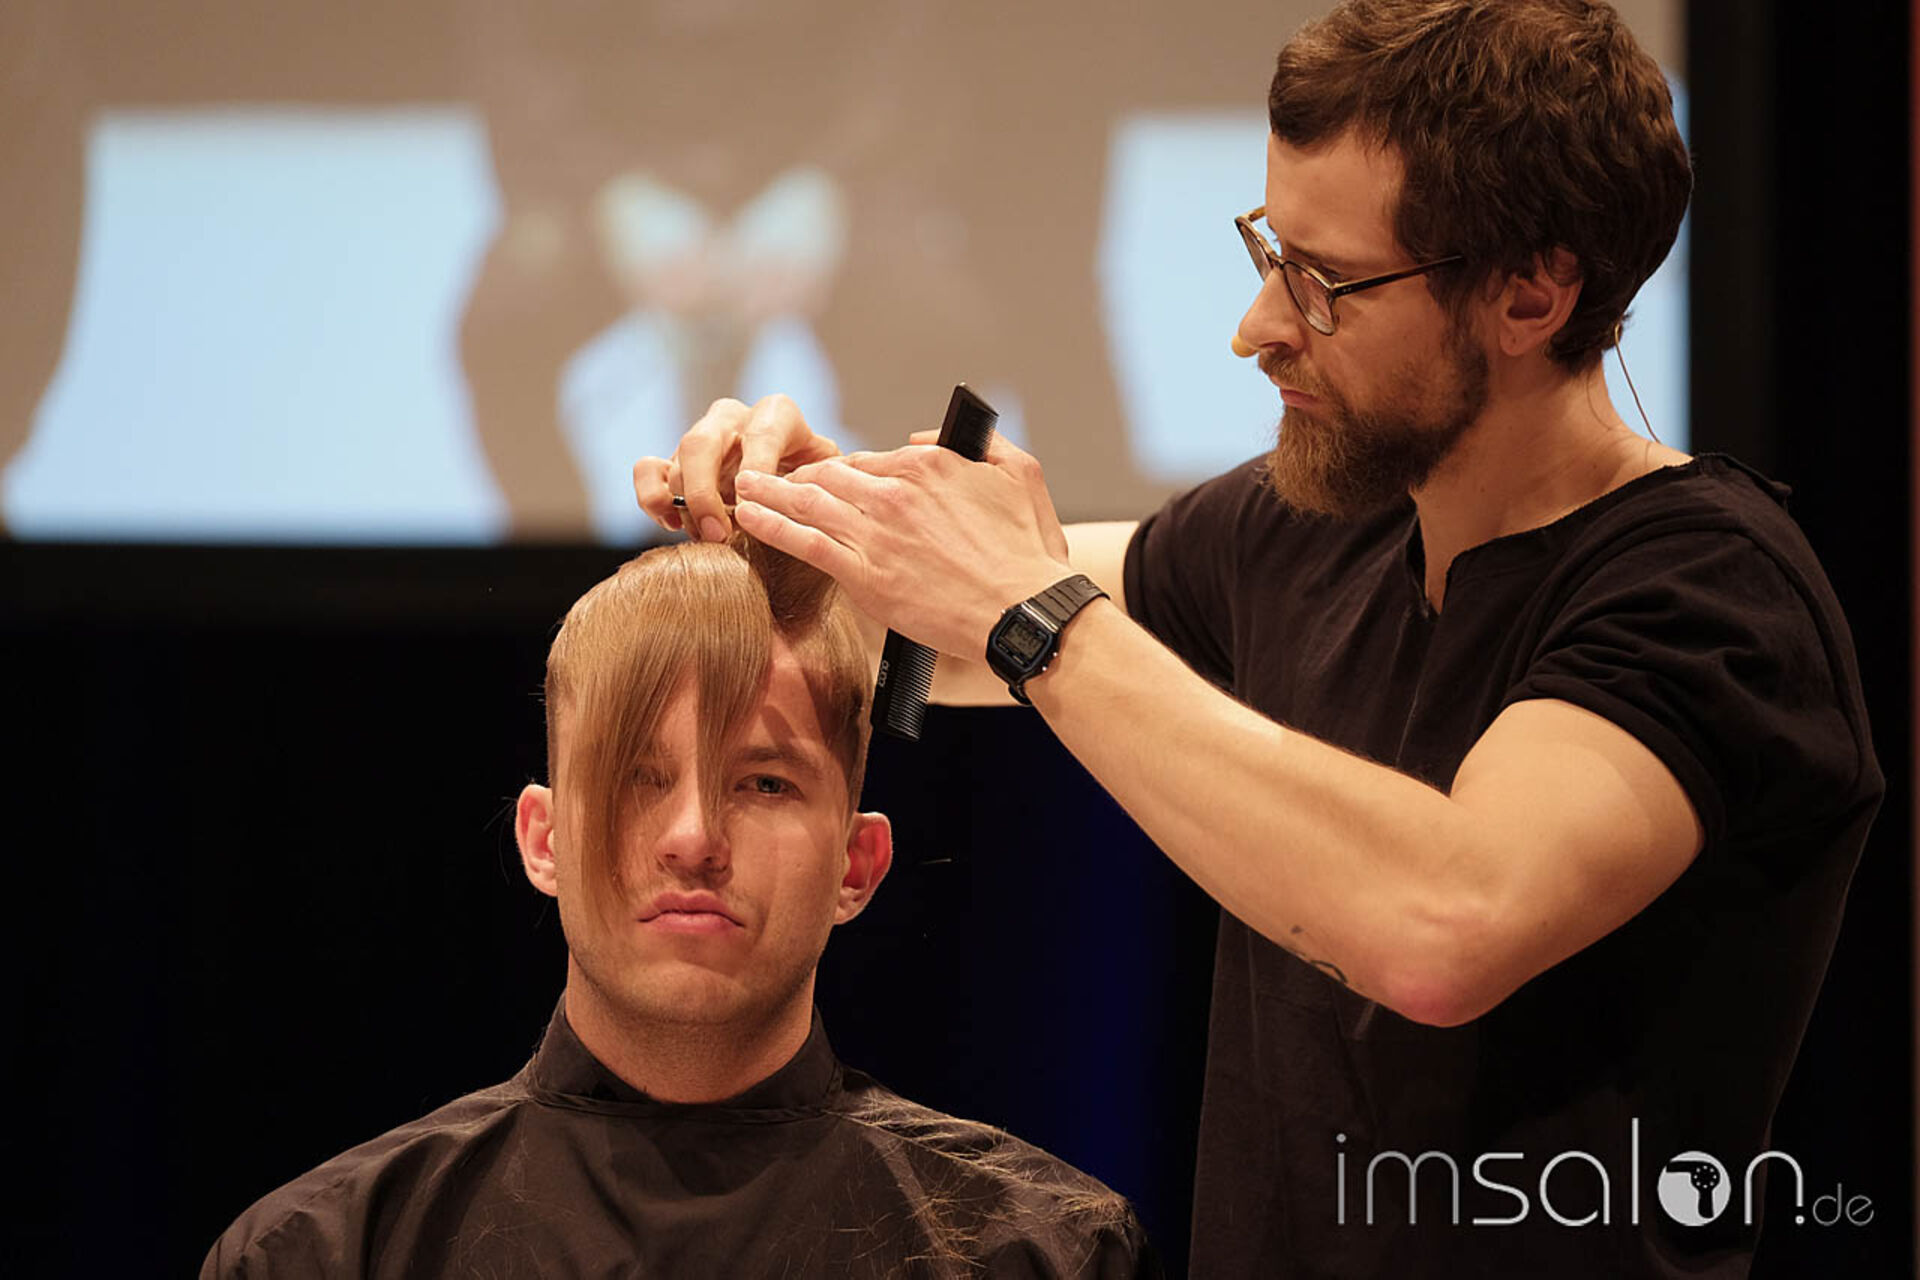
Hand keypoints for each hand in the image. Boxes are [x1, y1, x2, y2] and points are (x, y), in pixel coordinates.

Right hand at [632, 394, 841, 542]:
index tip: (754, 507)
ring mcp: (701, 437)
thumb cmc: (821, 489)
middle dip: (705, 493)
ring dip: (686, 505)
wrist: (799, 499)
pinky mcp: (674, 460)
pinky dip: (652, 497)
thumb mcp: (835, 481)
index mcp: (777, 415)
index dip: (756, 470)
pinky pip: (647, 468)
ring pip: (676, 458)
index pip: (760, 434)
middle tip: (719, 534)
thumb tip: (835, 488)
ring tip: (707, 539)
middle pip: (702, 442)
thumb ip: (834, 480)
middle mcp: (734, 418)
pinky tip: (674, 525)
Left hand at [731, 435, 1073, 657]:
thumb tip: (922, 437)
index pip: (870, 460)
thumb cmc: (1027, 552)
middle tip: (771, 480)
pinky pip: (806, 542)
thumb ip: (981, 443)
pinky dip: (773, 526)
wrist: (1022, 611)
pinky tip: (750, 518)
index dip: (844, 471)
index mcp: (929, 465)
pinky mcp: (865, 574)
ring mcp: (877, 533)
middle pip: (830, 474)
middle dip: (795, 476)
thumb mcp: (1020, 474)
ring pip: (809, 502)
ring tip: (744, 487)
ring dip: (770, 492)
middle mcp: (896, 492)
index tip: (827, 480)